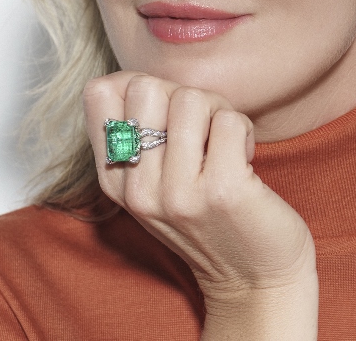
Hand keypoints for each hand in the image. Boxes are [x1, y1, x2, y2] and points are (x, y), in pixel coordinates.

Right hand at [84, 72, 318, 338]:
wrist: (254, 277)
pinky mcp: (222, 191)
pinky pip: (230, 120)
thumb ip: (140, 134)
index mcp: (115, 178)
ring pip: (192, 99)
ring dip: (219, 113)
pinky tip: (243, 162)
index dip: (140, 84)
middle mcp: (138, 188)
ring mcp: (178, 193)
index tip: (168, 112)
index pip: (101, 91)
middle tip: (202, 130)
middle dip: (183, 96)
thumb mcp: (155, 181)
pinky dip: (244, 131)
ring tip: (224, 147)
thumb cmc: (209, 214)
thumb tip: (137, 78)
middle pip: (146, 86)